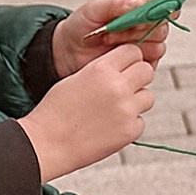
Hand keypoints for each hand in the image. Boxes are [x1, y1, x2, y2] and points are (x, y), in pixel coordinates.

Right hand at [25, 46, 155, 182]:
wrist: (47, 143)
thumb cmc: (56, 112)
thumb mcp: (76, 78)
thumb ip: (103, 70)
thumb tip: (125, 67)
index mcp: (102, 69)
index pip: (133, 51)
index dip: (130, 59)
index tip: (125, 66)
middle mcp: (118, 86)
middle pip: (147, 71)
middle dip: (138, 77)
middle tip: (125, 87)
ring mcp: (127, 110)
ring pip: (148, 97)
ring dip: (136, 101)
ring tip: (114, 109)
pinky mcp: (130, 131)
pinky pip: (140, 121)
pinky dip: (129, 124)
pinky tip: (109, 126)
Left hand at [53, 0, 172, 76]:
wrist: (67, 52)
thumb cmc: (80, 27)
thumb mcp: (94, 9)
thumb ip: (117, 4)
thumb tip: (140, 2)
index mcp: (138, 9)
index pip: (162, 6)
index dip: (165, 8)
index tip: (162, 10)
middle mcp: (145, 28)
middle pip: (162, 28)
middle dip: (140, 28)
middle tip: (114, 27)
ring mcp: (144, 49)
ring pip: (158, 47)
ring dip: (133, 44)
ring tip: (107, 40)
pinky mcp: (139, 67)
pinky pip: (148, 65)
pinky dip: (131, 60)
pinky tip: (113, 55)